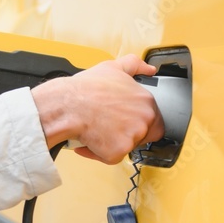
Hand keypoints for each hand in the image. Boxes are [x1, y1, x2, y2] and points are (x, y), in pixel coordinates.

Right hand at [31, 53, 164, 163]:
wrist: (69, 105)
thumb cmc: (87, 88)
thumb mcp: (113, 67)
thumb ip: (135, 65)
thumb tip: (150, 69)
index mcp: (147, 101)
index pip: (154, 119)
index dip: (136, 121)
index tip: (122, 120)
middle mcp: (145, 119)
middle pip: (143, 135)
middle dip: (126, 133)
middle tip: (108, 126)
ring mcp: (133, 136)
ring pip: (126, 147)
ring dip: (112, 142)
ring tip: (96, 130)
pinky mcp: (119, 151)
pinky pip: (111, 157)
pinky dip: (99, 153)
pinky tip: (89, 140)